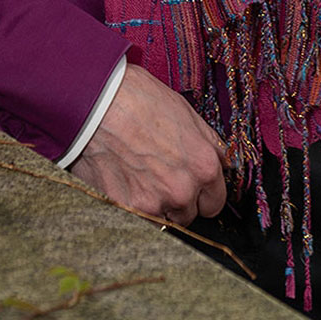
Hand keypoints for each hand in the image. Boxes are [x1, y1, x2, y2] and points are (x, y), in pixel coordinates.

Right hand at [70, 62, 228, 225]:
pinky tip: (124, 182)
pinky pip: (139, 219)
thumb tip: (223, 162)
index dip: (204, 193)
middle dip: (179, 201)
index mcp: (203, 166)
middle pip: (190, 214)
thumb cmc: (139, 99)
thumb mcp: (186, 112)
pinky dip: (133, 207)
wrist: (97, 103)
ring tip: (140, 177)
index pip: (216, 202)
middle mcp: (183, 189)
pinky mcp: (127, 209)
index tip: (192, 186)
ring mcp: (155, 203)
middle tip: (160, 176)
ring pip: (164, 220)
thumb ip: (208, 144)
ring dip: (157, 206)